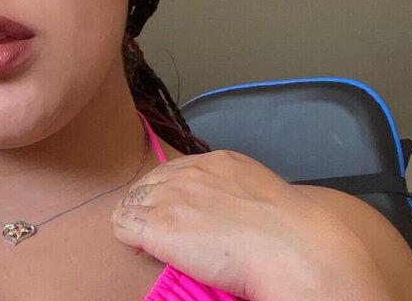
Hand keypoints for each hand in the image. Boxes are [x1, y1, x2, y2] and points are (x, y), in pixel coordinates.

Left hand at [111, 150, 382, 299]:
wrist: (289, 247)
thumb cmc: (288, 231)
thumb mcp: (259, 191)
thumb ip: (233, 191)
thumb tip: (223, 210)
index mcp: (217, 161)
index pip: (175, 171)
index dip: (172, 196)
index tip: (180, 216)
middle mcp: (189, 172)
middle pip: (148, 184)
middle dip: (151, 207)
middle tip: (168, 234)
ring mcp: (170, 196)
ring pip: (131, 203)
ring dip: (139, 223)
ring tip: (156, 245)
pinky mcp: (156, 224)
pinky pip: (122, 225)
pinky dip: (129, 239)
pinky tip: (146, 250)